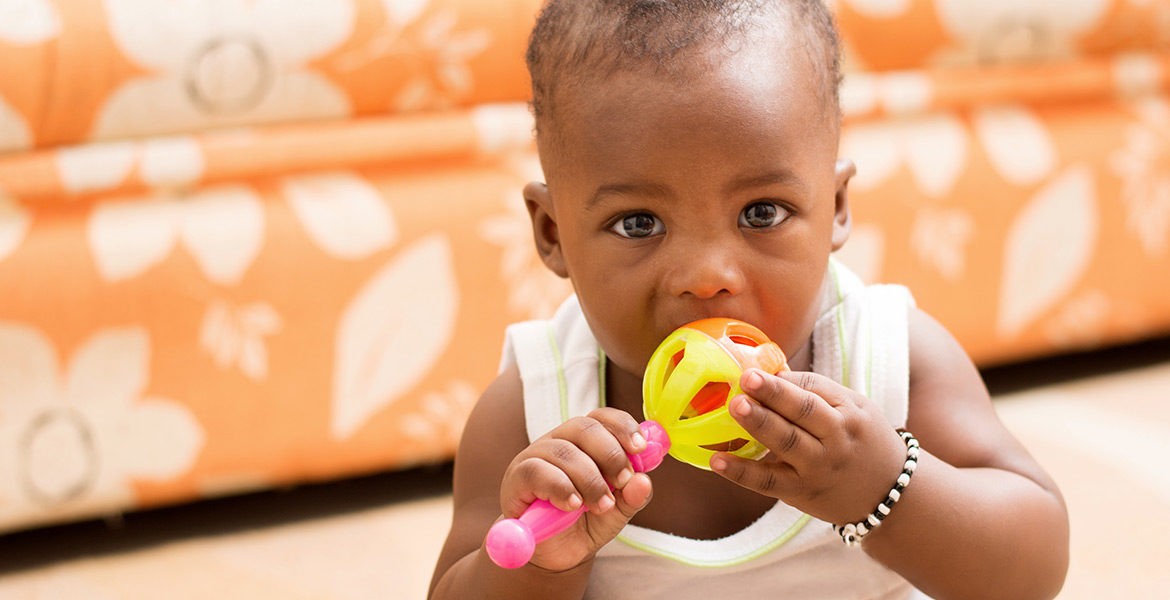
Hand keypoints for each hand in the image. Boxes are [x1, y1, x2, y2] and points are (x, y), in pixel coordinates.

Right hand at [497, 407, 653, 570]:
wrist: (553, 555)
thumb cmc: (584, 523)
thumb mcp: (616, 513)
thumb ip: (632, 497)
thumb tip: (644, 480)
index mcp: (583, 441)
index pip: (601, 417)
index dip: (622, 426)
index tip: (640, 448)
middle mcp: (557, 441)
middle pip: (584, 427)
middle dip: (610, 454)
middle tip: (623, 482)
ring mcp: (533, 457)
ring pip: (563, 451)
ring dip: (590, 479)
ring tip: (602, 505)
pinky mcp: (516, 479)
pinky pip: (536, 472)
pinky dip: (561, 487)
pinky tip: (574, 505)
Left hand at [710, 369, 906, 525]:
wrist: (887, 496)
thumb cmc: (861, 441)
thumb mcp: (853, 409)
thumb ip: (816, 392)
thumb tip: (770, 372)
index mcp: (848, 414)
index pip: (815, 391)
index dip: (783, 382)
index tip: (754, 370)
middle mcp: (835, 440)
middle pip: (804, 414)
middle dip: (775, 396)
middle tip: (746, 379)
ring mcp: (817, 468)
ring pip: (787, 444)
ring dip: (759, 424)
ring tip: (735, 406)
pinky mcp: (800, 493)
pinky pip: (768, 482)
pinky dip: (742, 473)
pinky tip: (717, 461)